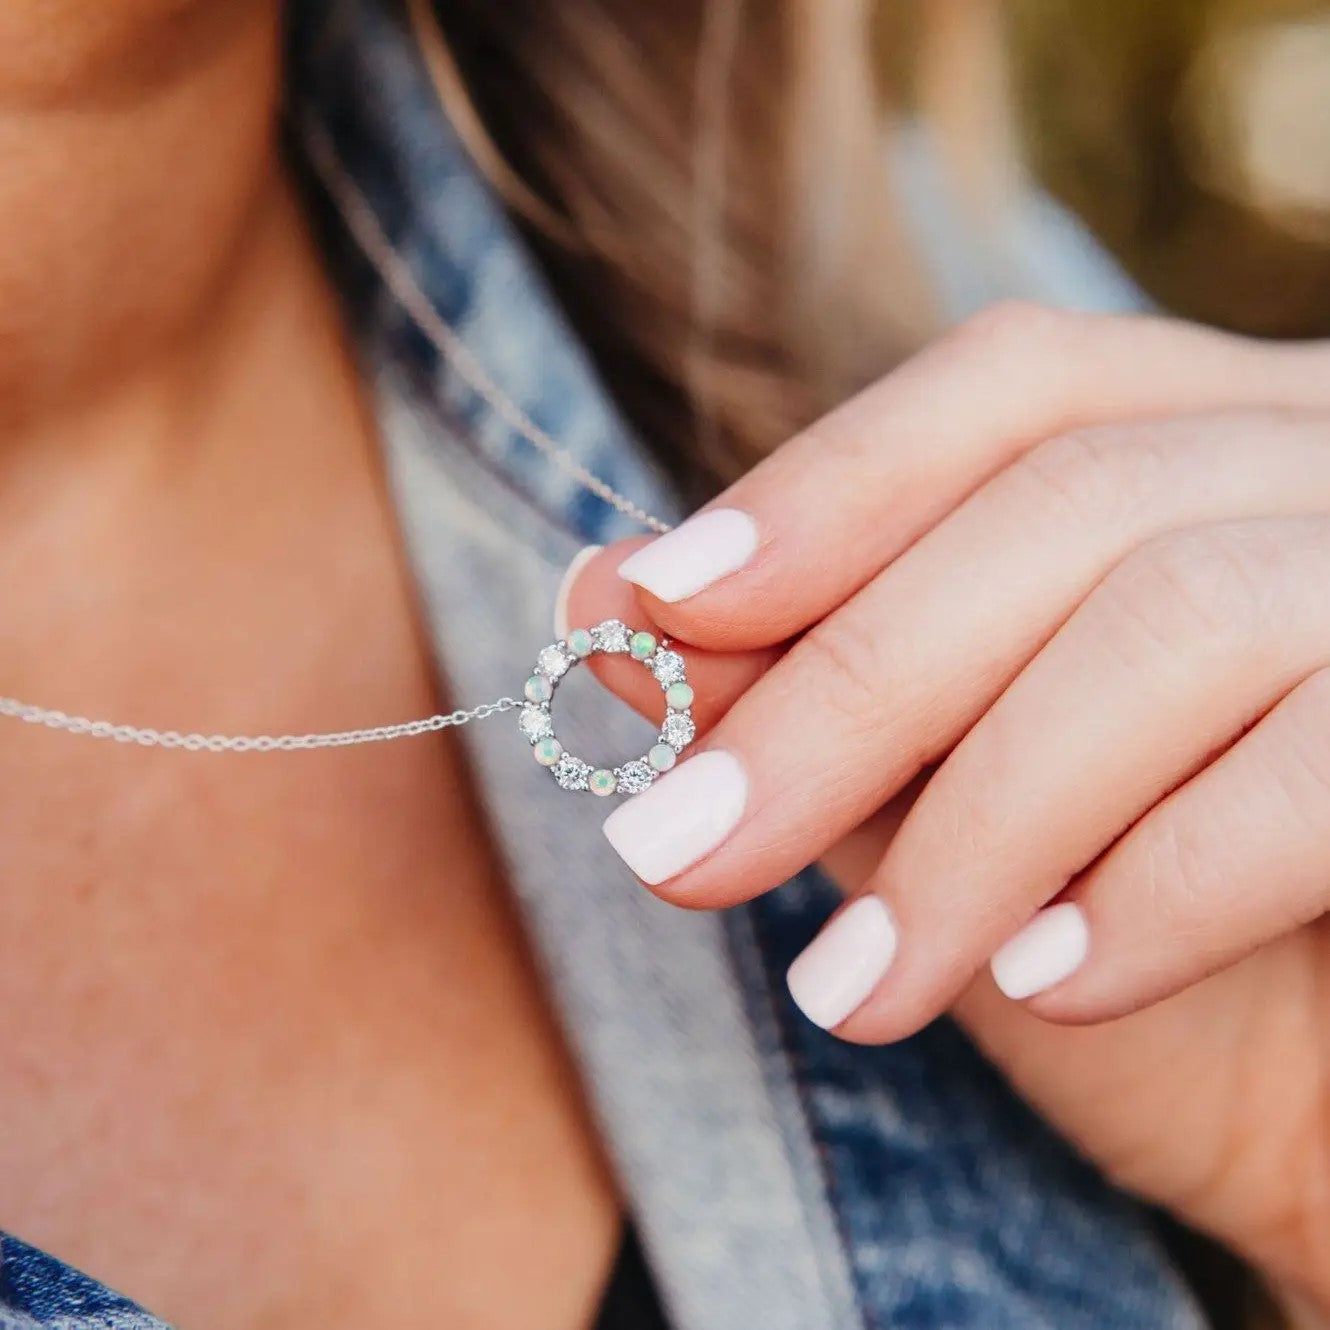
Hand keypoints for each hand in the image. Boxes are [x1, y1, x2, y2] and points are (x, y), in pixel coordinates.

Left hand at [561, 304, 1329, 1313]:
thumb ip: (793, 676)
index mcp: (1194, 438)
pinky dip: (1157, 882)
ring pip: (1176, 620)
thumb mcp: (923, 793)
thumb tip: (600, 592)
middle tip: (678, 849)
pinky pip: (1318, 764)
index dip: (826, 486)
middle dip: (843, 688)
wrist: (1326, 1098)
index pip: (1009, 386)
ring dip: (978, 823)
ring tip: (855, 989)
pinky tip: (1047, 983)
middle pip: (1063, 504)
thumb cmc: (1116, 928)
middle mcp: (1322, 460)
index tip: (654, 608)